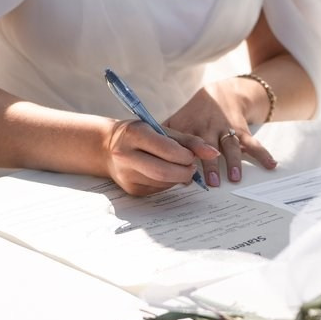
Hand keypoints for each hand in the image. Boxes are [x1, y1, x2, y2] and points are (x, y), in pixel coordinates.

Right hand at [104, 117, 219, 195]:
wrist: (106, 147)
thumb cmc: (138, 134)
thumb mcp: (159, 129)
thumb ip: (188, 140)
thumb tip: (214, 153)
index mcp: (134, 134)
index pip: (167, 149)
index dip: (186, 155)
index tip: (192, 155)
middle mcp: (126, 155)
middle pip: (164, 171)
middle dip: (185, 171)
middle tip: (191, 167)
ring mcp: (126, 175)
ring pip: (163, 183)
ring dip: (178, 177)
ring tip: (178, 167)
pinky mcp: (131, 190)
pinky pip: (158, 189)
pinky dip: (168, 183)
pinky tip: (164, 172)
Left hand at [164, 81, 276, 186]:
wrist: (222, 92)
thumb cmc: (194, 114)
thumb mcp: (177, 120)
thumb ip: (162, 136)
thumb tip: (143, 158)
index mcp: (189, 126)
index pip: (185, 144)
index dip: (185, 159)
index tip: (184, 178)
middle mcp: (207, 126)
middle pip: (208, 146)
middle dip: (210, 164)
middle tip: (211, 183)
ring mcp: (226, 128)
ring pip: (230, 145)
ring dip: (233, 161)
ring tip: (235, 178)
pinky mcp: (241, 129)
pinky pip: (253, 142)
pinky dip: (263, 153)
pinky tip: (271, 165)